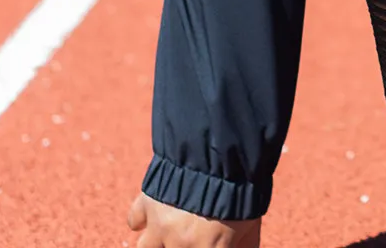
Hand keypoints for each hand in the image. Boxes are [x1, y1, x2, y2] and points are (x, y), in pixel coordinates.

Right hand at [128, 191, 261, 246]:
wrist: (221, 148)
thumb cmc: (241, 186)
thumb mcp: (251, 222)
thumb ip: (246, 246)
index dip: (209, 246)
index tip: (211, 241)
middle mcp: (181, 244)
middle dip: (184, 241)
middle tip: (191, 232)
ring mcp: (161, 225)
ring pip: (146, 247)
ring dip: (157, 242)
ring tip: (172, 232)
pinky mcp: (147, 203)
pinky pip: (135, 220)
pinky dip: (142, 219)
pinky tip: (152, 217)